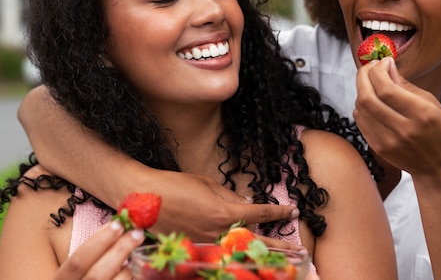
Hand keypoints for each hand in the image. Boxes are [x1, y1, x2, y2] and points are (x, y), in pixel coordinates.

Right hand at [54, 221, 143, 279]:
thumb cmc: (81, 279)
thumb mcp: (76, 274)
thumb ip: (90, 259)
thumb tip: (117, 229)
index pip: (76, 261)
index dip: (98, 241)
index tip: (118, 224)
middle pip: (97, 274)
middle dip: (119, 251)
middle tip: (137, 233)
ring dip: (127, 272)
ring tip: (131, 263)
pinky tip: (130, 275)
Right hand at [147, 171, 299, 241]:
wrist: (143, 199)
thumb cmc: (175, 184)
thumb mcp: (207, 183)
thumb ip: (229, 196)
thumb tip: (246, 203)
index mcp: (224, 211)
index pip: (259, 213)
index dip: (278, 212)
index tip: (292, 211)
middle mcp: (218, 232)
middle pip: (255, 241)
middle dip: (277, 245)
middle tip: (297, 250)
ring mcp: (206, 244)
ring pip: (238, 249)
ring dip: (257, 252)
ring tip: (278, 257)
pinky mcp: (194, 249)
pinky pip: (219, 251)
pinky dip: (232, 253)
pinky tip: (242, 256)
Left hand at [353, 57, 440, 177]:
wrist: (439, 168)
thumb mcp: (433, 104)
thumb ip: (406, 86)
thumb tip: (387, 67)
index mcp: (421, 114)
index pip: (387, 89)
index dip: (379, 70)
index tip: (384, 61)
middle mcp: (402, 129)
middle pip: (368, 97)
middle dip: (364, 75)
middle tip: (371, 66)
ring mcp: (388, 141)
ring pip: (361, 108)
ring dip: (361, 89)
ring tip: (371, 81)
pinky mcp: (378, 148)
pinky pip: (360, 120)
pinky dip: (361, 105)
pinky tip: (370, 99)